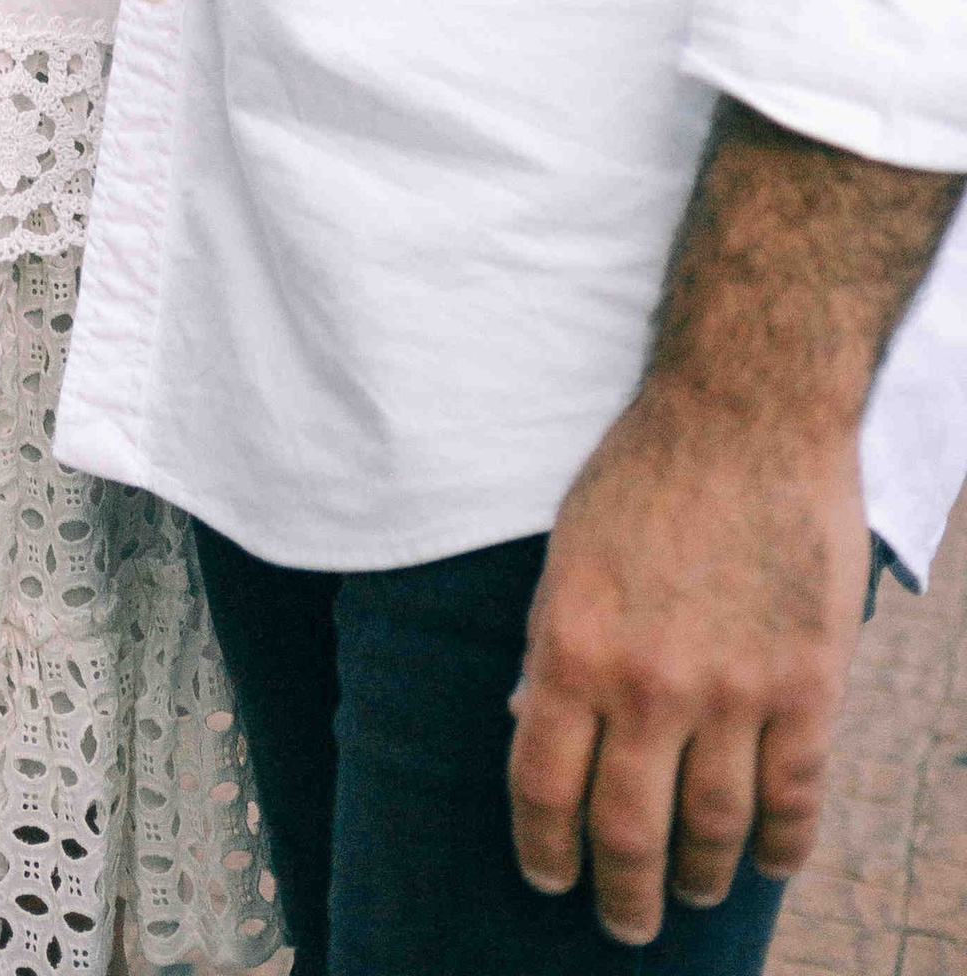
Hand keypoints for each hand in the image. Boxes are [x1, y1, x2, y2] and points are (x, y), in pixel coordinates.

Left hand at [509, 374, 868, 942]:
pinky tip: (770, 863)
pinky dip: (783, 846)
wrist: (745, 413)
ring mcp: (733, 692)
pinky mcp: (806, 686)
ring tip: (688, 893)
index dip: (544, 848)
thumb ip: (553, 645)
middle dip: (620, 893)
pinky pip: (796, 797)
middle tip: (621, 923)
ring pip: (713, 828)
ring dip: (697, 877)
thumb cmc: (642, 472)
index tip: (550, 877)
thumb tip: (528, 726)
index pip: (543, 786)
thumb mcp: (566, 553)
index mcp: (571, 646)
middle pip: (627, 831)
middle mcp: (647, 684)